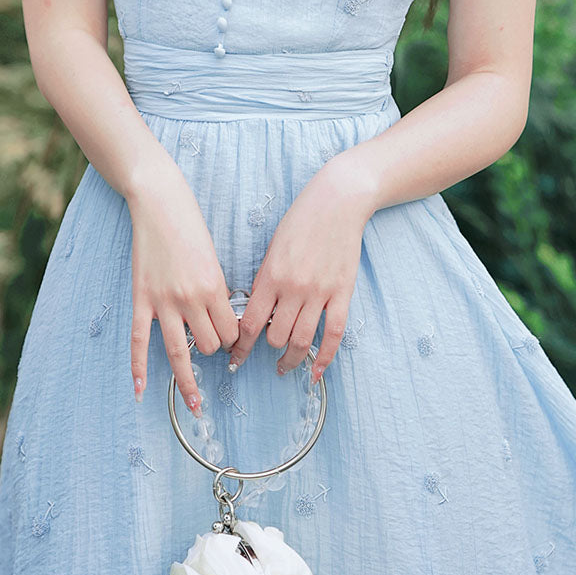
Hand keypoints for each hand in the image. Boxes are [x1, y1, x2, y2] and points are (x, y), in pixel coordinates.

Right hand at [127, 155, 239, 414]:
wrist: (159, 203)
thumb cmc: (191, 226)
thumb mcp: (214, 258)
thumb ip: (217, 291)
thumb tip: (222, 320)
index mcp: (215, 286)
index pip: (232, 331)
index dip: (235, 339)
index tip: (233, 340)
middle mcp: (191, 298)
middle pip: (211, 344)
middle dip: (214, 348)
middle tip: (211, 345)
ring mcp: (164, 301)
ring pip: (182, 351)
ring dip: (189, 372)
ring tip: (194, 396)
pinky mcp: (141, 299)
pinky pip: (140, 342)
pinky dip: (139, 369)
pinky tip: (140, 392)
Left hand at [226, 152, 379, 382]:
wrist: (337, 202)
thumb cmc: (301, 221)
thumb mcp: (273, 248)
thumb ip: (265, 280)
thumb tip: (256, 311)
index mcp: (270, 276)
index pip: (249, 323)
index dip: (239, 347)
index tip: (233, 359)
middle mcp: (293, 288)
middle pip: (275, 336)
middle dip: (267, 350)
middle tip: (263, 357)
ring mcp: (320, 292)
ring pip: (301, 340)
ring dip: (290, 360)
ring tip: (284, 367)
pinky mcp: (342, 293)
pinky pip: (333, 334)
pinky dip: (324, 357)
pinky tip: (315, 372)